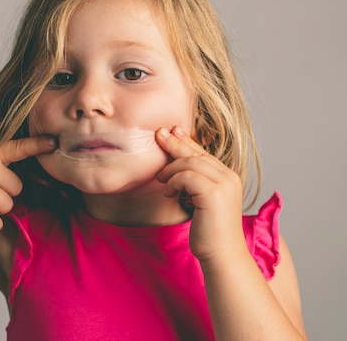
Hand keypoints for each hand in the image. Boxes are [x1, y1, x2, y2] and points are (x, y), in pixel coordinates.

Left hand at [155, 127, 246, 261]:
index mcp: (228, 177)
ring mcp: (224, 184)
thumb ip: (195, 182)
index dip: (186, 141)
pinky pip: (186, 176)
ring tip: (161, 180)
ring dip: (170, 170)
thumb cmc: (209, 231)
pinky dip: (173, 182)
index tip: (171, 131)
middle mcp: (229, 177)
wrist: (222, 255)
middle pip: (196, 153)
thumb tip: (177, 163)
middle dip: (175, 143)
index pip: (203, 153)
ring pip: (190, 163)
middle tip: (158, 135)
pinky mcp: (214, 194)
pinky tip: (168, 192)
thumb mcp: (201, 201)